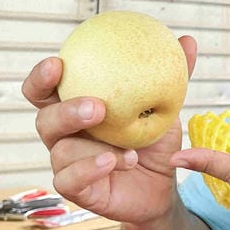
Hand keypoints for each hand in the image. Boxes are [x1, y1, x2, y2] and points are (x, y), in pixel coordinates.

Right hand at [22, 36, 197, 224]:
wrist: (164, 183)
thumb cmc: (154, 140)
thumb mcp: (165, 107)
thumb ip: (172, 76)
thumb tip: (188, 40)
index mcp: (74, 107)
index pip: (44, 90)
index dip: (41, 77)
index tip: (58, 63)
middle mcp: (65, 134)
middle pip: (45, 119)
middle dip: (66, 111)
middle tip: (98, 107)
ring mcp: (67, 163)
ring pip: (61, 151)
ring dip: (93, 147)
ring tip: (129, 148)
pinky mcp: (76, 189)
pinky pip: (69, 180)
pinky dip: (91, 169)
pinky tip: (116, 161)